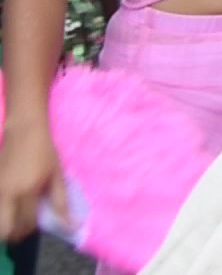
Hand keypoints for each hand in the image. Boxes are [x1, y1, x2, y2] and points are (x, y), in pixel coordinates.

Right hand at [0, 124, 65, 240]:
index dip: (32, 229)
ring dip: (5, 224)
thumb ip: (61, 202)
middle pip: (4, 229)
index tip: (38, 225)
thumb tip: (71, 224)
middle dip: (15, 233)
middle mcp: (7, 193)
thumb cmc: (45, 152)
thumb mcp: (57, 175)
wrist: (24, 131)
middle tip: (25, 228)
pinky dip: (1, 212)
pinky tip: (11, 205)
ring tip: (17, 217)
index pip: (25, 223)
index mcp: (27, 191)